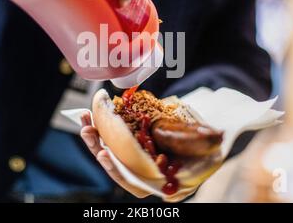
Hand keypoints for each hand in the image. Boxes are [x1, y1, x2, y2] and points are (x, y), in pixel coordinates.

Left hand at [80, 113, 197, 201]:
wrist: (208, 135)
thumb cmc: (207, 152)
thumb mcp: (204, 163)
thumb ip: (189, 173)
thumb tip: (179, 181)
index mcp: (154, 182)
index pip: (130, 181)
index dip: (116, 170)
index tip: (105, 154)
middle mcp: (141, 170)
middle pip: (114, 164)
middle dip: (98, 147)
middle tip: (88, 131)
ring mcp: (135, 154)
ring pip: (110, 147)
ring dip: (95, 133)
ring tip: (85, 116)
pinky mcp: (133, 138)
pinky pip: (114, 133)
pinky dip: (104, 121)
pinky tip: (93, 111)